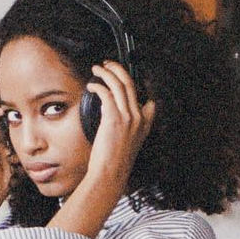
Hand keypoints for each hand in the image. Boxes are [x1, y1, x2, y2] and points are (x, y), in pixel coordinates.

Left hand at [85, 61, 156, 190]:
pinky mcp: (113, 118)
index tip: (123, 79)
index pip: (147, 99)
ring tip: (98, 69)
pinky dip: (98, 86)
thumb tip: (112, 113)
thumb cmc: (114, 162)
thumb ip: (126, 127)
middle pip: (131, 84)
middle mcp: (138, 118)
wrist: (110, 173)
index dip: (136, 85)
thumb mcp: (128, 144)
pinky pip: (106, 93)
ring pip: (119, 85)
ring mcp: (127, 117)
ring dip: (107, 73)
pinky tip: (92, 86)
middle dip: (118, 70)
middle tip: (107, 65)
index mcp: (145, 124)